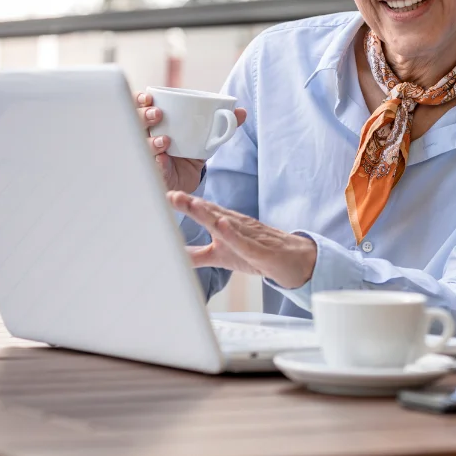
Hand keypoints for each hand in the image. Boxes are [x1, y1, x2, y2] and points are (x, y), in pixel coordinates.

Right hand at [136, 91, 246, 192]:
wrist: (188, 183)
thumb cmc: (190, 155)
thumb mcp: (206, 138)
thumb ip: (223, 125)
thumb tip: (242, 111)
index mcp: (154, 124)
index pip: (137, 106)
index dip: (138, 99)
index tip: (148, 97)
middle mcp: (145, 137)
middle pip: (133, 123)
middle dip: (142, 115)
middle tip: (157, 114)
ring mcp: (146, 155)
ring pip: (138, 145)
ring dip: (150, 140)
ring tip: (165, 140)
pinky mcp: (152, 173)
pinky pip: (149, 167)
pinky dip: (157, 162)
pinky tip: (163, 160)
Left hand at [167, 192, 316, 288]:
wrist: (293, 261)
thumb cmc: (257, 254)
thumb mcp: (221, 256)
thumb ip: (197, 255)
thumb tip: (172, 255)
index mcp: (226, 225)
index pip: (203, 212)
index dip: (184, 204)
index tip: (162, 196)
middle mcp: (236, 225)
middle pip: (211, 212)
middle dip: (190, 204)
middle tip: (171, 195)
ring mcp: (249, 236)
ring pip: (227, 223)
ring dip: (209, 213)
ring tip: (191, 204)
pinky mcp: (259, 250)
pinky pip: (245, 242)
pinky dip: (233, 233)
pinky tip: (223, 226)